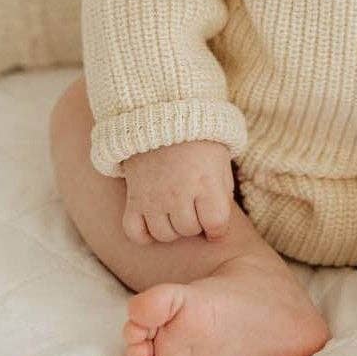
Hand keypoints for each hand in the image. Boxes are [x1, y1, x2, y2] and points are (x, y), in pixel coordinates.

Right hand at [121, 139, 235, 244]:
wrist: (162, 120)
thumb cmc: (199, 145)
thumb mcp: (221, 164)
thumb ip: (223, 196)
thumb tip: (217, 228)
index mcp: (205, 182)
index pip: (215, 224)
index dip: (217, 228)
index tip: (214, 222)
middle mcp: (178, 192)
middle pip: (188, 230)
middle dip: (195, 223)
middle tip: (193, 206)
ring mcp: (153, 197)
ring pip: (164, 235)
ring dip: (172, 228)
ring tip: (175, 211)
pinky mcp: (133, 199)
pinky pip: (135, 233)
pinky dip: (144, 234)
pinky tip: (153, 221)